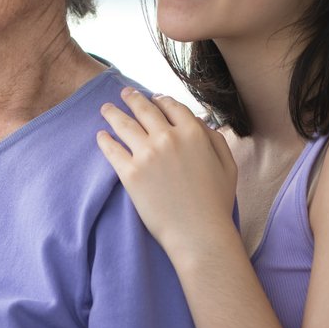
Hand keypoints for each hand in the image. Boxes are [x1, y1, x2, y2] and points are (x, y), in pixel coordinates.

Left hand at [97, 88, 238, 261]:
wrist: (198, 233)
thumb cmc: (216, 203)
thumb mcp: (228, 165)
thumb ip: (214, 139)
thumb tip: (200, 122)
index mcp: (193, 133)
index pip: (171, 106)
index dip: (160, 99)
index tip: (153, 98)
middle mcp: (168, 138)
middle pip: (144, 109)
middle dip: (132, 98)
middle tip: (124, 94)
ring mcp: (147, 154)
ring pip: (124, 124)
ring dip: (113, 112)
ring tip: (106, 108)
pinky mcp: (130, 173)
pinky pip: (112, 150)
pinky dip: (104, 140)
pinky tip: (100, 136)